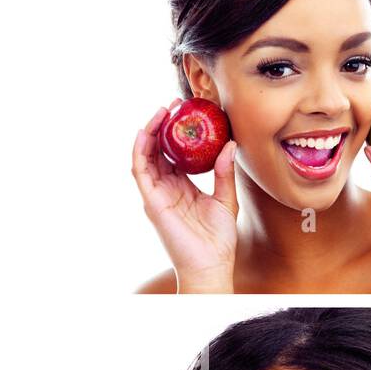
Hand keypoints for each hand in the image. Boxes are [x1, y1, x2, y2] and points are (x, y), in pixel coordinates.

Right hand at [132, 106, 239, 291]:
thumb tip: (229, 144)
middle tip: (174, 105)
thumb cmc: (218, 239)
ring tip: (161, 113)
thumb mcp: (226, 199)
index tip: (186, 113)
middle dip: (162, 126)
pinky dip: (140, 151)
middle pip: (157, 150)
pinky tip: (146, 134)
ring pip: (145, 156)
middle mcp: (165, 188)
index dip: (176, 132)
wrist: (212, 264)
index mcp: (181, 186)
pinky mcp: (152, 200)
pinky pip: (140, 171)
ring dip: (149, 132)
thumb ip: (225, 172)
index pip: (173, 154)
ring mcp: (156, 194)